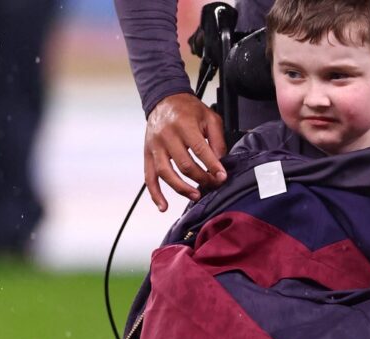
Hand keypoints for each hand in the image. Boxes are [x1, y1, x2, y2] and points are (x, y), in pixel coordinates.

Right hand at [144, 93, 227, 211]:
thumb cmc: (189, 110)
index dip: (212, 166)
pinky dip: (155, 194)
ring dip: (181, 188)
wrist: (164, 99)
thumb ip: (217, 140)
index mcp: (184, 125)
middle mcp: (166, 136)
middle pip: (184, 164)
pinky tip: (163, 206)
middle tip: (213, 185)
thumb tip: (221, 163)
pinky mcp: (147, 154)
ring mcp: (154, 146)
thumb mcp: (210, 118)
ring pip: (166, 173)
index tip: (222, 177)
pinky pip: (149, 177)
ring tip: (196, 196)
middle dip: (201, 178)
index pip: (199, 150)